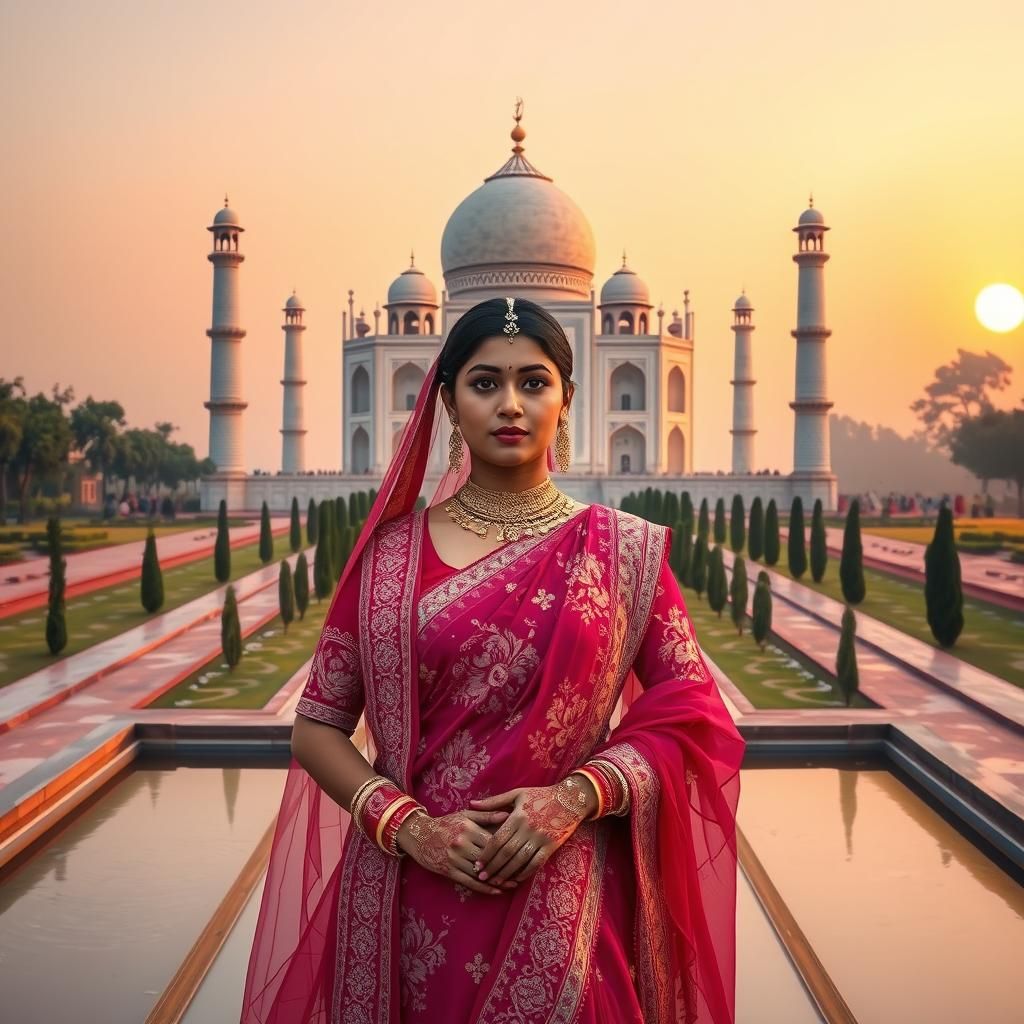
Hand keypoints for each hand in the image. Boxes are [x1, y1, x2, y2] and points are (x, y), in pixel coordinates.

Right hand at [397, 808, 511, 895]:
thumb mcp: (465, 815)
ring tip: (514, 884)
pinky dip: (485, 888)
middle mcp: (461, 844)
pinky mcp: (449, 871)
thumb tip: (508, 815)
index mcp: (468, 828)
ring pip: (481, 872)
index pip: (493, 841)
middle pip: (488, 858)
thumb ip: (487, 815)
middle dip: (505, 866)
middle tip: (522, 871)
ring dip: (498, 880)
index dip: (507, 848)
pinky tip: (497, 891)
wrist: (420, 835)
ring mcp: (455, 859)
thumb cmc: (446, 823)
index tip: (521, 852)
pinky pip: (470, 882)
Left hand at [468, 776, 593, 885]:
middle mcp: (528, 828)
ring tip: (495, 881)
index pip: (498, 839)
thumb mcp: (517, 794)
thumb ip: (494, 801)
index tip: (477, 864)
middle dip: (493, 866)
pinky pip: (536, 863)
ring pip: (520, 860)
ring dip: (506, 873)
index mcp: (517, 816)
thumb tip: (471, 804)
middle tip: (481, 876)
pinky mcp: (551, 846)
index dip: (487, 854)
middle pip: (507, 852)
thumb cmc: (540, 795)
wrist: (570, 799)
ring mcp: (540, 838)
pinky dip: (525, 872)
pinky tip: (516, 879)